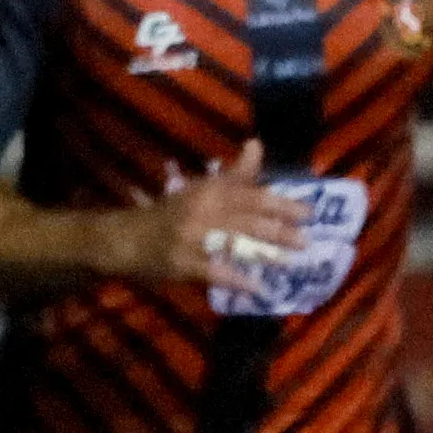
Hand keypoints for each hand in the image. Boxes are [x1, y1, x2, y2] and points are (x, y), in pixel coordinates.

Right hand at [105, 142, 313, 291]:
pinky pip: (215, 272)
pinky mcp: (182, 264)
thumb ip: (234, 174)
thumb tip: (258, 144)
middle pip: (248, 221)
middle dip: (280, 231)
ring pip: (235, 245)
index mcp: (208, 190)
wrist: (124, 239)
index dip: (282, 204)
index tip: (308, 212)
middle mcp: (202, 211)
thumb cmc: (168, 214)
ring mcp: (191, 238)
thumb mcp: (200, 189)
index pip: (252, 195)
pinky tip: (257, 288)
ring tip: (289, 263)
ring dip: (265, 255)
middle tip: (306, 241)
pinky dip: (237, 280)